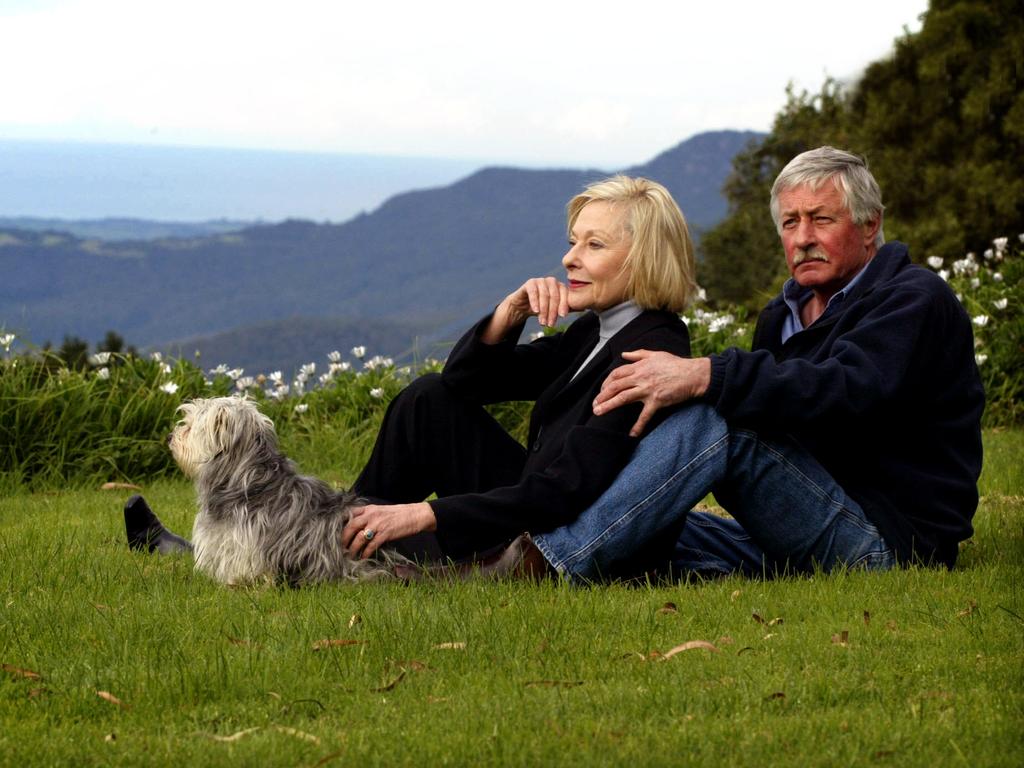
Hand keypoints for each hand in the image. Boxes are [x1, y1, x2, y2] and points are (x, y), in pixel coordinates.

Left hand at [341, 502, 436, 559]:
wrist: (415, 515)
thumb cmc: (397, 515)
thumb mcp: (380, 511)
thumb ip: (367, 516)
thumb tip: (354, 527)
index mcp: (368, 509)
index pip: (348, 515)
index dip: (339, 524)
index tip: (334, 534)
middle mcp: (371, 515)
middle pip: (350, 527)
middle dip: (342, 539)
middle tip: (339, 548)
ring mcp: (378, 524)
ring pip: (359, 538)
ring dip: (352, 549)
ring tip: (349, 556)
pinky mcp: (385, 533)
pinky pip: (371, 545)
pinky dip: (365, 552)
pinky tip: (363, 557)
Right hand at [482, 276, 568, 342]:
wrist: (524, 305)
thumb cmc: (542, 307)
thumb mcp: (555, 308)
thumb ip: (568, 307)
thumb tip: (585, 309)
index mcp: (559, 286)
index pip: (565, 294)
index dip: (564, 305)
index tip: (562, 316)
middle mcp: (551, 281)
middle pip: (554, 296)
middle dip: (553, 311)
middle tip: (550, 323)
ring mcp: (540, 281)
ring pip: (544, 295)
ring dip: (544, 310)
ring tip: (542, 322)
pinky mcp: (530, 283)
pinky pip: (533, 291)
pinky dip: (535, 302)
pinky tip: (536, 311)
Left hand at [593, 351, 711, 436]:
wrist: (693, 374)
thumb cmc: (676, 364)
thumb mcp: (656, 354)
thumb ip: (638, 354)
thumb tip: (624, 354)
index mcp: (639, 366)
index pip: (616, 374)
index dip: (606, 382)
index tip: (601, 391)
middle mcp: (641, 377)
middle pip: (615, 386)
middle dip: (602, 395)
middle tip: (594, 405)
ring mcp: (648, 389)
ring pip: (623, 398)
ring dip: (608, 405)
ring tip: (598, 413)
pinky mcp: (657, 401)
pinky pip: (644, 416)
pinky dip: (638, 426)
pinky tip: (631, 434)